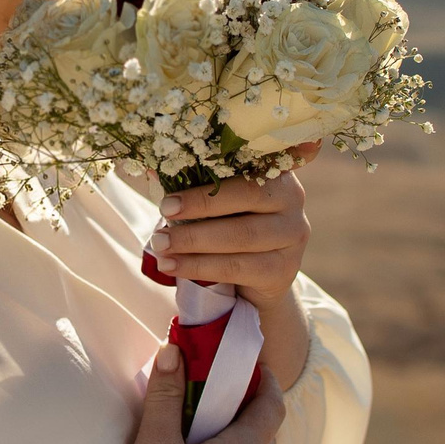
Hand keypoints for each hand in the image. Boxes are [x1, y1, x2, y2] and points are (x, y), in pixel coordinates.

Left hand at [148, 144, 318, 388]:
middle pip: (246, 197)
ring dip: (194, 242)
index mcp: (274, 170)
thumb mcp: (216, 202)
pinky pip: (239, 267)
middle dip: (198, 210)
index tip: (168, 200)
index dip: (205, 184)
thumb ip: (193, 183)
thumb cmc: (231, 224)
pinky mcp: (284, 269)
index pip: (242, 168)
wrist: (258, 277)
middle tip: (163, 219)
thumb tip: (151, 166)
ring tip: (160, 247)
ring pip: (242, 236)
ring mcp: (293, 235)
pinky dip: (200, 268)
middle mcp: (292, 199)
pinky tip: (172, 267)